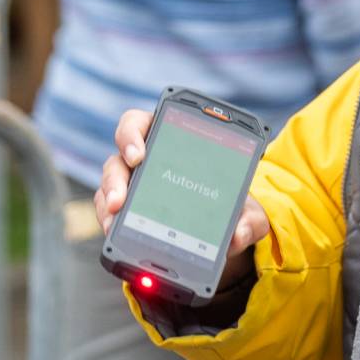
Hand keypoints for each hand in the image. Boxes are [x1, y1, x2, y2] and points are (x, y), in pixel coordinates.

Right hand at [96, 111, 269, 288]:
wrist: (224, 232)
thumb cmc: (231, 208)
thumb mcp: (247, 212)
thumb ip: (251, 219)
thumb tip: (239, 234)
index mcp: (170, 141)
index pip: (140, 124)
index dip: (132, 134)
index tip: (138, 154)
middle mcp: (145, 160)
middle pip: (118, 158)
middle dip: (116, 178)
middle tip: (121, 199)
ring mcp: (132, 185)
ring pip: (109, 185)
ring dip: (109, 203)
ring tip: (115, 223)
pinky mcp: (125, 210)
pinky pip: (108, 211)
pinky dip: (109, 222)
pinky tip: (115, 235)